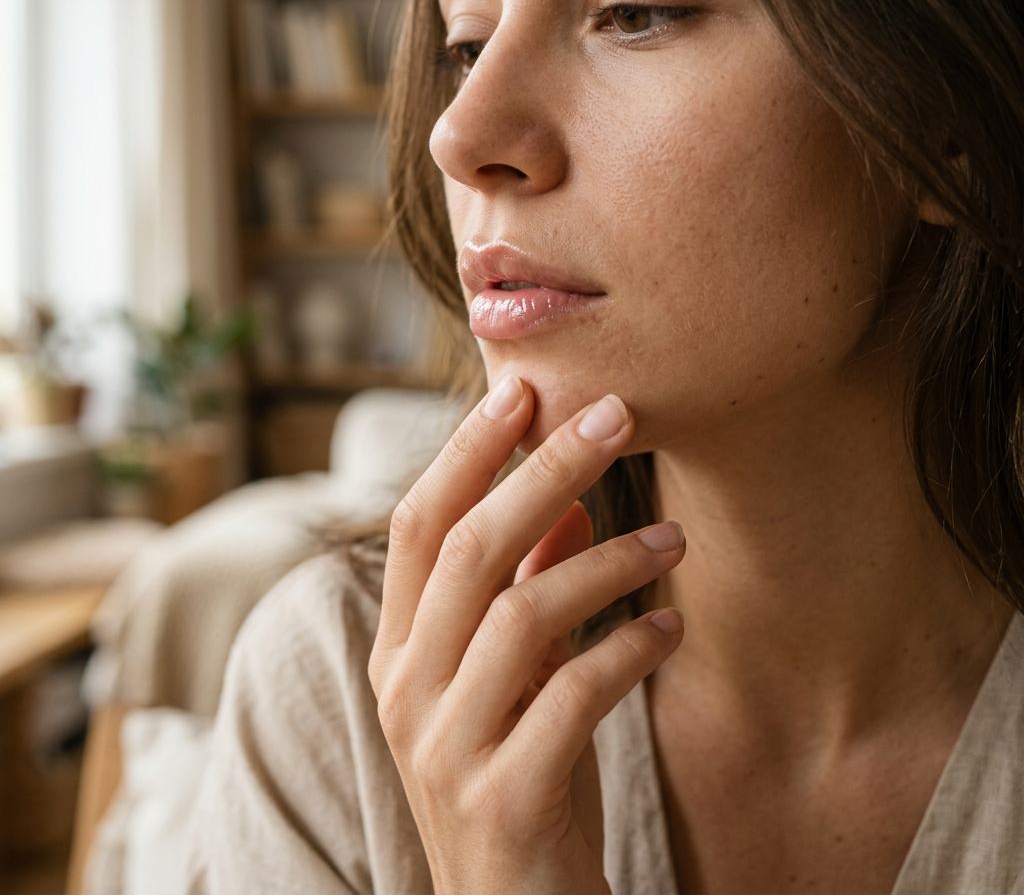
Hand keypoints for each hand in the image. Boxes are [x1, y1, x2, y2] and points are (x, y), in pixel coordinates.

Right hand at [369, 376, 685, 894]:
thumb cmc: (521, 775)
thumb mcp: (518, 675)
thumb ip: (526, 586)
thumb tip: (565, 499)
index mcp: (399, 651)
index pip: (418, 525)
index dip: (467, 453)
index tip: (523, 391)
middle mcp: (405, 690)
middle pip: (468, 549)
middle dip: (542, 471)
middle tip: (613, 416)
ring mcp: (445, 747)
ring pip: (520, 613)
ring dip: (607, 561)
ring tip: (675, 540)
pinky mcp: (503, 799)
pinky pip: (572, 697)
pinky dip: (628, 649)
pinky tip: (670, 627)